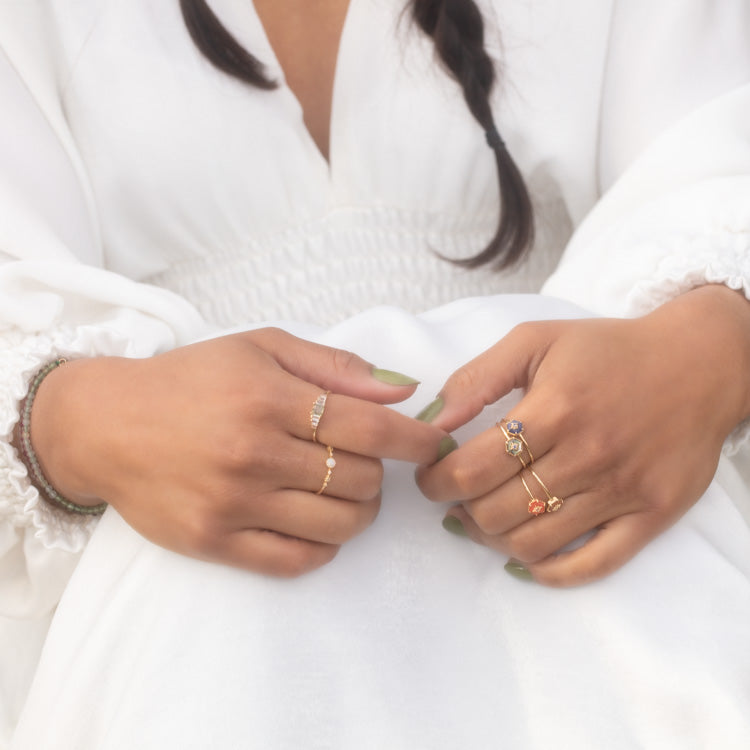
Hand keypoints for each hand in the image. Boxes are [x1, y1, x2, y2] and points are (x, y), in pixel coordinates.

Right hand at [30, 328, 448, 575]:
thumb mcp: (260, 347)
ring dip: (359, 510)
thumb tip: (401, 389)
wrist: (107, 425)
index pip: (372, 428)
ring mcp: (234, 503)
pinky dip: (324, 546)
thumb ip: (334, 365)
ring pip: (338, 525)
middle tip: (363, 461)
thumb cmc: (190, 379)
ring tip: (344, 490)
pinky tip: (318, 523)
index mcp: (270, 397)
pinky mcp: (215, 541)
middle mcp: (255, 452)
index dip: (416, 441)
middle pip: (361, 481)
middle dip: (380, 474)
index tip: (434, 445)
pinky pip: (296, 560)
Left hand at [417, 285, 749, 585]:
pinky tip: (524, 556)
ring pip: (533, 543)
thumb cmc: (608, 350)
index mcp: (555, 409)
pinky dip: (548, 572)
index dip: (436, 481)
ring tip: (481, 519)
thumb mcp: (536, 340)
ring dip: (491, 539)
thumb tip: (434, 423)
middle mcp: (588, 455)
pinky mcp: (652, 516)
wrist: (699, 363)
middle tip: (456, 495)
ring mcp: (622, 492)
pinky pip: (592, 566)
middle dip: (460, 508)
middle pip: (496, 511)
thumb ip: (477, 378)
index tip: (430, 477)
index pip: (472, 468)